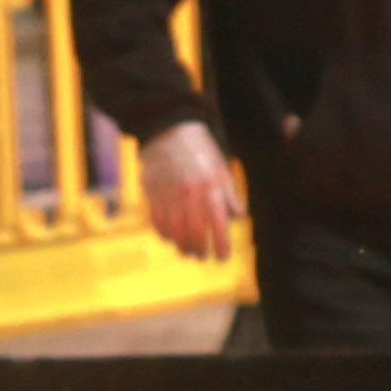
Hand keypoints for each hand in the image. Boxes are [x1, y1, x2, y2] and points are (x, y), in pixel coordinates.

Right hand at [140, 121, 241, 261]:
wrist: (169, 133)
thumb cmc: (200, 153)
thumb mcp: (222, 171)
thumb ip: (230, 196)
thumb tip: (237, 218)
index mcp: (211, 190)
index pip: (219, 227)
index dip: (222, 247)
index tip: (222, 258)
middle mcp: (190, 196)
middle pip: (195, 236)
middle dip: (200, 251)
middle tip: (203, 257)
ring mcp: (170, 197)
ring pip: (175, 233)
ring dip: (182, 247)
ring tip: (188, 251)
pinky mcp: (153, 196)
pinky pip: (158, 224)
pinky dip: (165, 235)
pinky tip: (171, 237)